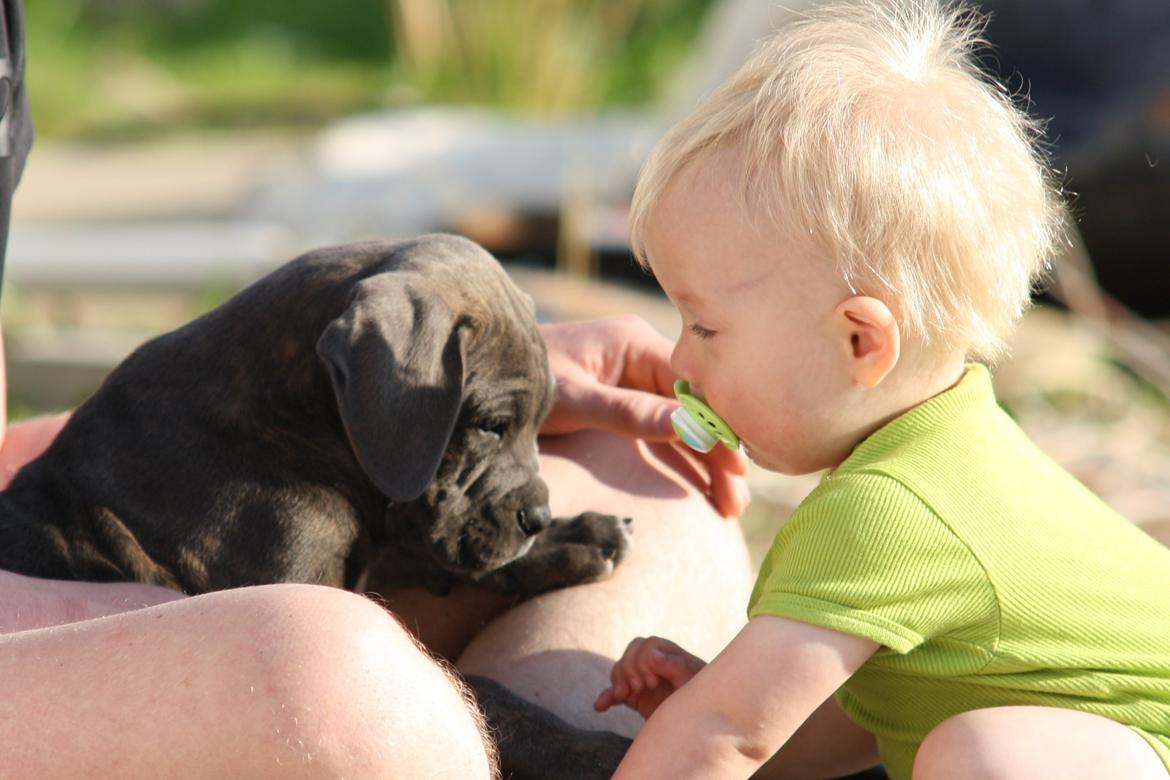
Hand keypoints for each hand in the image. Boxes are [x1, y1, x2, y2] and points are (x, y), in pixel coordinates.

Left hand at [539, 316, 749, 516]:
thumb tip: (691, 425)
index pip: (694, 386)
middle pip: (694, 405)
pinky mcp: (621, 396)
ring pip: (683, 419)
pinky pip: (663, 425)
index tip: (735, 466)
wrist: (479, 373)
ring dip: (705, 458)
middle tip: (735, 501)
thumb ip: (630, 413)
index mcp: (635, 342)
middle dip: (717, 451)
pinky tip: (702, 483)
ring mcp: (632, 376)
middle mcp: (640, 354)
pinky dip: (682, 453)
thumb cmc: (521, 380)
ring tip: (728, 505)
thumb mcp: (575, 400)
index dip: (717, 427)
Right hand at [593, 635, 705, 720]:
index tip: (652, 682)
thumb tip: (652, 655)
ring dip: (617, 681)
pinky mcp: (633, 696)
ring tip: (623, 695)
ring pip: (620, 669)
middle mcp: (652, 662)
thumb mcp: (692, 680)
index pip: (646, 646)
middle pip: (630, 653)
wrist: (697, 721)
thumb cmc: (700, 695)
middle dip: (630, 669)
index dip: (644, 661)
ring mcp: (641, 678)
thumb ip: (675, 666)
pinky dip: (606, 698)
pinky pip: (614, 692)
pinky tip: (599, 706)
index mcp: (667, 652)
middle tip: (640, 688)